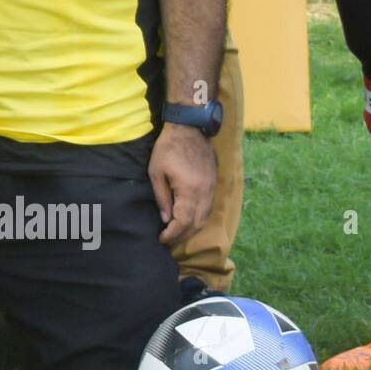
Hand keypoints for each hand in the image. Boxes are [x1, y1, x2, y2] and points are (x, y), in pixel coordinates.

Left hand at [149, 124, 216, 244]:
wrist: (189, 128)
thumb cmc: (167, 148)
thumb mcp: (156, 172)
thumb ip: (162, 197)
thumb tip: (166, 219)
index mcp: (189, 190)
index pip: (183, 222)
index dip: (172, 234)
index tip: (161, 239)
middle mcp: (204, 192)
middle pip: (197, 224)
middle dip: (182, 236)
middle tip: (168, 241)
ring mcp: (212, 188)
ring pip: (206, 217)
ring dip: (193, 229)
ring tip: (178, 234)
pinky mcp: (214, 183)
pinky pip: (209, 208)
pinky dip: (200, 218)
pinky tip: (190, 220)